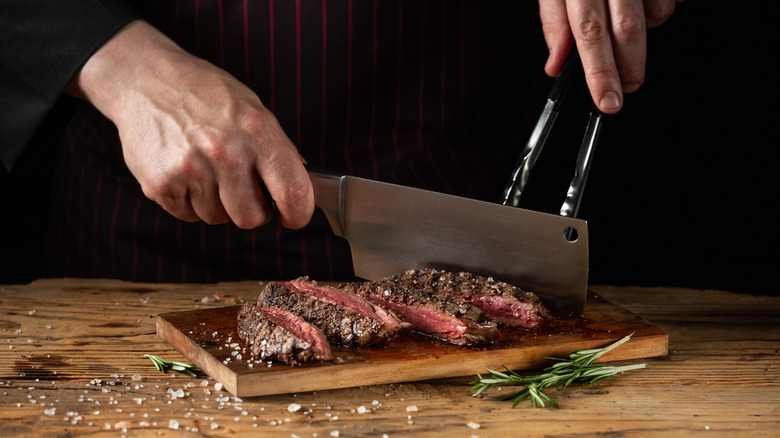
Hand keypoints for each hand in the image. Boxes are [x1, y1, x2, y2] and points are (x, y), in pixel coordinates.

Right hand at [72, 20, 312, 229]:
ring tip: (206, 169)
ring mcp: (190, 170)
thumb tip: (299, 186)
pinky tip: (185, 172)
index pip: (293, 190)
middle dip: (252, 210)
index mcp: (256, 131)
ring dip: (217, 203)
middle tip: (243, 189)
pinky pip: (188, 216)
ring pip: (218, 218)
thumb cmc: (203, 94)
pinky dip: (189, 201)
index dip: (299, 213)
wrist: (143, 80)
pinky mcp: (161, 185)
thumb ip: (276, 148)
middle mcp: (225, 152)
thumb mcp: (251, 108)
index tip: (295, 217)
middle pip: (252, 217)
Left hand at [539, 0, 680, 112]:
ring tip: (630, 17)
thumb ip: (555, 22)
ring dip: (647, 30)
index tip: (608, 102)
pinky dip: (662, 5)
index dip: (599, 72)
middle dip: (630, 68)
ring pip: (656, 15)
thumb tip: (555, 65)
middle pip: (628, 29)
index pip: (588, 32)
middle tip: (627, 87)